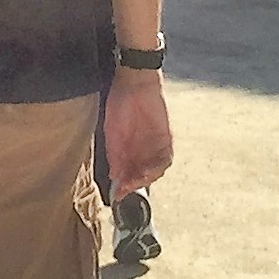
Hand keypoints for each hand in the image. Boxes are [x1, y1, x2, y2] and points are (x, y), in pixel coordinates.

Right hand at [103, 67, 171, 193]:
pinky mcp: (166, 139)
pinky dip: (157, 167)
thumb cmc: (120, 103)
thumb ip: (115, 154)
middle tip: (126, 190)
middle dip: (134, 184)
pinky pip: (166, 158)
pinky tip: (148, 171)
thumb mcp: (112, 131)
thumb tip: (115, 175)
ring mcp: (156, 145)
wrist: (134, 83)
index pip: (129, 173)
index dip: (124, 185)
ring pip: (155, 169)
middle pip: (143, 174)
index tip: (118, 195)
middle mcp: (144, 149)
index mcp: (129, 148)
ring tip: (137, 181)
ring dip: (146, 178)